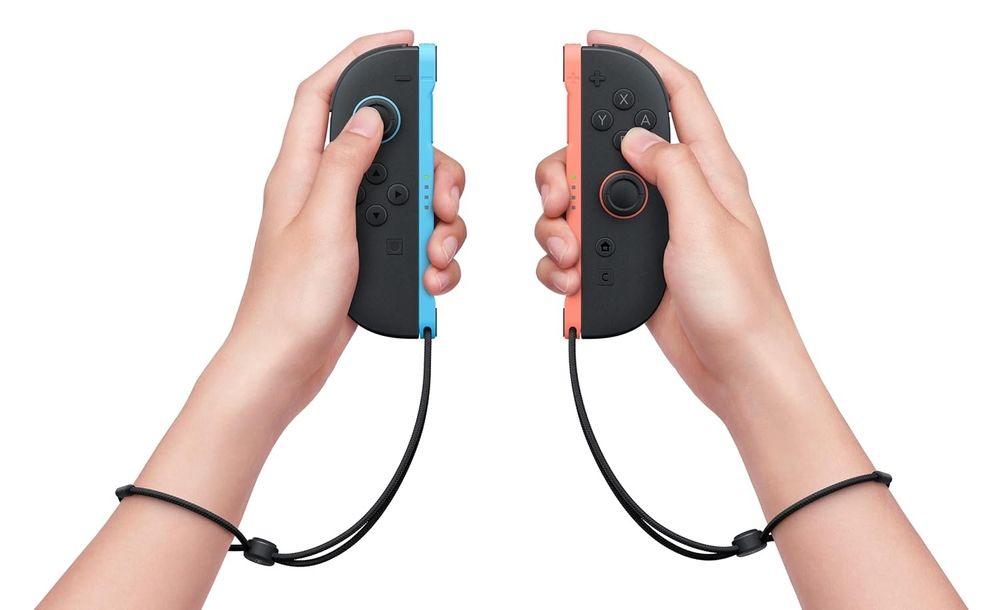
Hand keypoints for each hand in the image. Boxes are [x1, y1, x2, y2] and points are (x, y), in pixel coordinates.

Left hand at [222, 31, 465, 421]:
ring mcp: (349, 224)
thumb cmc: (287, 303)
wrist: (286, 365)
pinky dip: (431, 253)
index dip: (360, 58)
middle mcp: (325, 192)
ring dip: (436, 221)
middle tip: (443, 193)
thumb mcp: (322, 224)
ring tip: (434, 253)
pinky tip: (429, 276)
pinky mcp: (368, 255)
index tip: (403, 44)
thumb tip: (371, 116)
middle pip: (390, 146)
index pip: (326, 94)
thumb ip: (346, 164)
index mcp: (300, 172)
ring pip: (410, 194)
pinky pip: (412, 236)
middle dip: (428, 164)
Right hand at [535, 31, 802, 419]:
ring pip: (582, 198)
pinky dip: (562, 260)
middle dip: (568, 164)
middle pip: (605, 148)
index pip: (675, 92)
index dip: (637, 56)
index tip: (595, 41)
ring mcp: (648, 228)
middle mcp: (674, 192)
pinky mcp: (628, 262)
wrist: (735, 368)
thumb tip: (637, 138)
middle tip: (559, 190)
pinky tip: (573, 279)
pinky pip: (580, 244)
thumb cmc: (740, 303)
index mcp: (707, 170)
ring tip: (572, 254)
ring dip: (561, 223)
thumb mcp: (705, 225)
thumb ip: (669, 171)